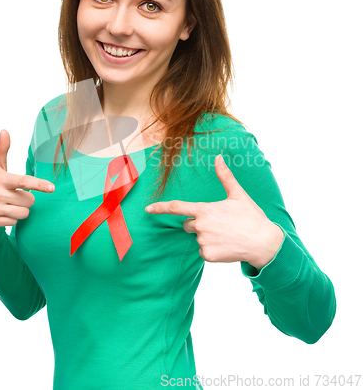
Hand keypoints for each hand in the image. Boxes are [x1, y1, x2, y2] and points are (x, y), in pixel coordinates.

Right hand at [0, 129, 55, 227]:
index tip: (51, 188)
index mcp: (1, 179)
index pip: (24, 182)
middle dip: (27, 198)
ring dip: (21, 209)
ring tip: (10, 203)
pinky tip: (2, 211)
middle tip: (16, 194)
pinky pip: (14, 223)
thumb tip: (4, 131)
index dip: (39, 184)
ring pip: (24, 213)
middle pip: (30, 200)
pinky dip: (12, 218)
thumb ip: (2, 149)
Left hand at [145, 154, 283, 269]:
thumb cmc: (251, 217)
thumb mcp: (238, 195)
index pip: (177, 208)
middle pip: (189, 225)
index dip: (161, 207)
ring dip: (208, 237)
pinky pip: (203, 251)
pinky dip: (212, 250)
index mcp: (205, 210)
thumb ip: (225, 176)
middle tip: (220, 224)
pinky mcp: (208, 255)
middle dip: (199, 224)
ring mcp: (203, 241)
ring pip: (198, 238)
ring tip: (227, 235)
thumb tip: (218, 157)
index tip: (148, 208)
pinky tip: (226, 245)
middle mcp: (200, 226)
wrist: (264, 243)